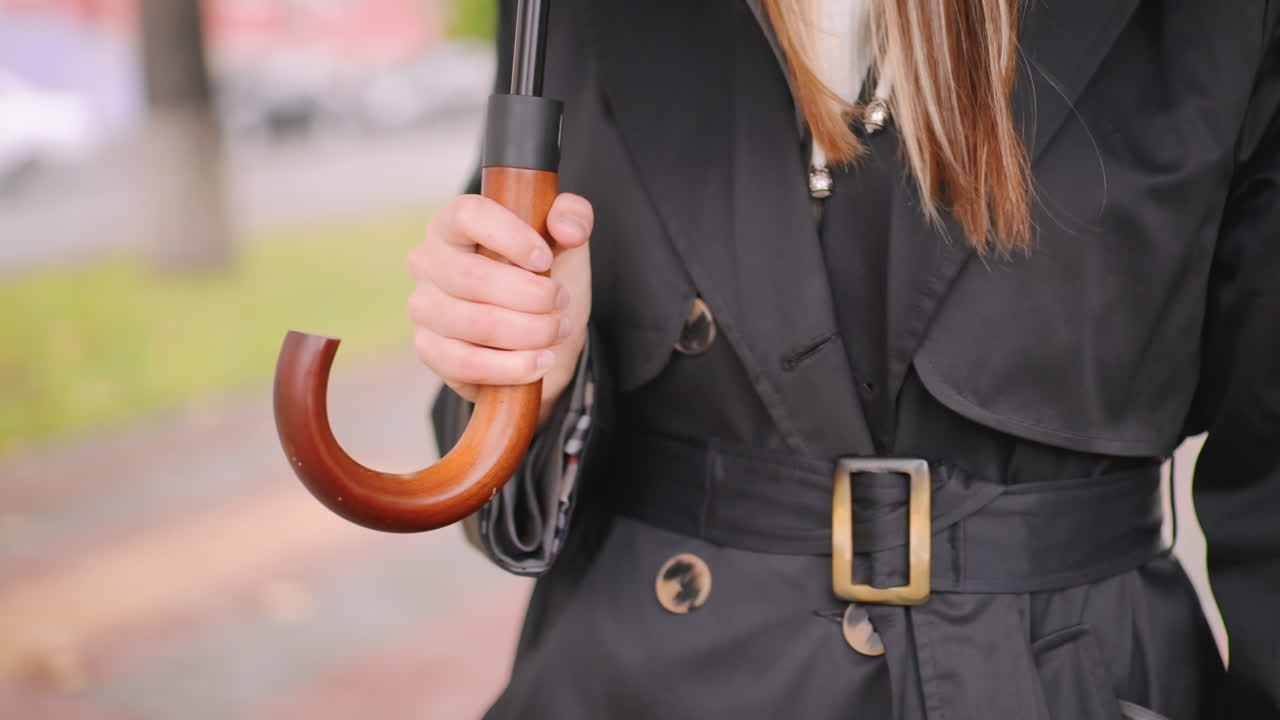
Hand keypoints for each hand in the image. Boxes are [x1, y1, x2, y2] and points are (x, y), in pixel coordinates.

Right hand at [407, 192, 592, 422]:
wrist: (535, 336)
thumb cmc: (540, 279)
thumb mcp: (564, 242)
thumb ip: (574, 217)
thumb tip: (568, 230)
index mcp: (454, 224)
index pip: (469, 215)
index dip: (511, 237)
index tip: (545, 259)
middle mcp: (429, 262)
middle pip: (474, 277)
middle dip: (532, 296)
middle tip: (561, 304)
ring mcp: (424, 307)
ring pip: (476, 323)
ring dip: (530, 332)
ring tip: (557, 332)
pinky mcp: (429, 349)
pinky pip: (467, 363)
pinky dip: (513, 367)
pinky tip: (540, 361)